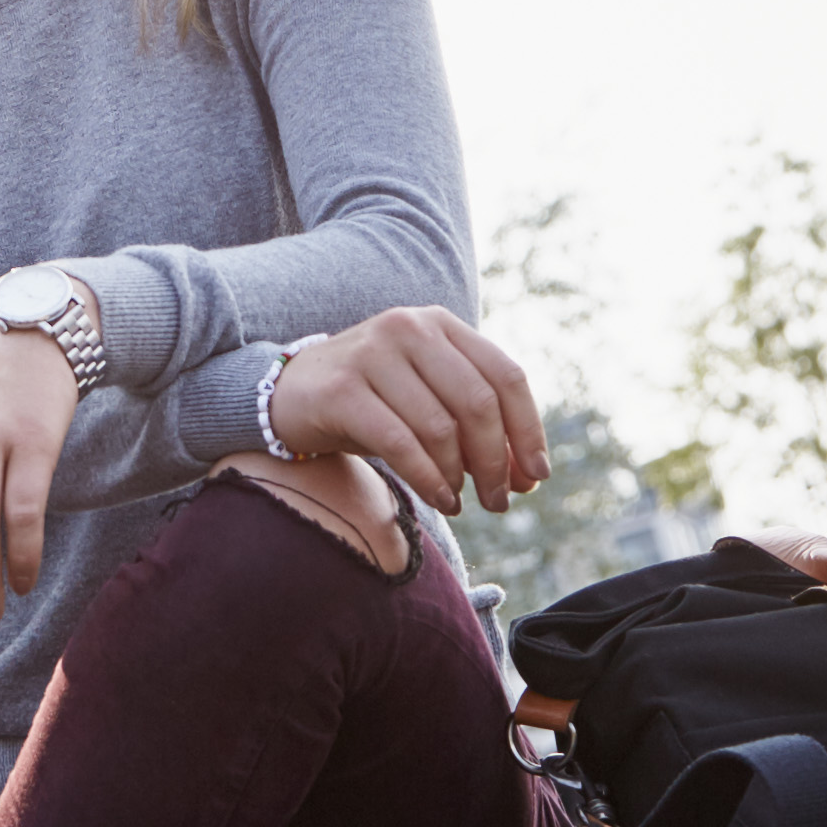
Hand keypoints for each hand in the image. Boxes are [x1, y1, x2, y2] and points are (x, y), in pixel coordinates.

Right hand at [268, 307, 546, 514]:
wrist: (290, 392)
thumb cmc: (373, 402)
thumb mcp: (427, 399)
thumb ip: (476, 425)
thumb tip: (527, 477)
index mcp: (441, 325)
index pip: (505, 375)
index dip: (528, 430)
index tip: (536, 476)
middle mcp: (410, 328)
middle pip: (478, 403)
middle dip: (497, 462)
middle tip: (500, 502)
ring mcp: (373, 353)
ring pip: (440, 427)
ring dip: (460, 476)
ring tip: (461, 502)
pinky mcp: (342, 388)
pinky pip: (400, 443)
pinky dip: (429, 479)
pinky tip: (440, 500)